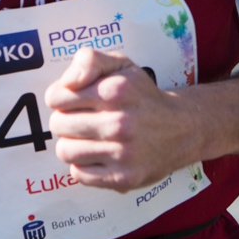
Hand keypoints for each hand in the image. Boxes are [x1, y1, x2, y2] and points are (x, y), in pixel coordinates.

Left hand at [45, 50, 198, 192]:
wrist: (181, 129)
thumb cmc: (141, 95)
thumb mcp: (121, 65)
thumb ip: (89, 60)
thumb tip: (67, 83)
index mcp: (116, 91)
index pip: (56, 97)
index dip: (59, 97)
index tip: (72, 100)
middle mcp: (120, 123)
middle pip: (58, 124)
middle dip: (64, 120)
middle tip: (80, 119)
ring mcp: (123, 153)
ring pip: (65, 151)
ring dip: (72, 144)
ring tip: (88, 138)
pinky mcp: (123, 178)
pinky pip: (79, 174)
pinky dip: (83, 165)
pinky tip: (98, 154)